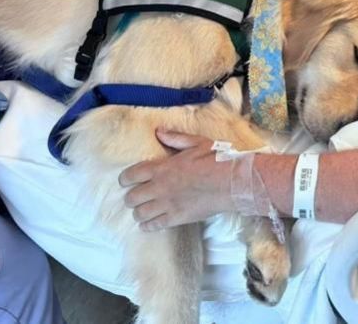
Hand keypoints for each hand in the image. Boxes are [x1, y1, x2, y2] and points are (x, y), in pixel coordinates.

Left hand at [119, 131, 270, 230]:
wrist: (232, 182)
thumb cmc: (217, 160)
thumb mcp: (197, 142)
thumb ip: (175, 138)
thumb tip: (159, 132)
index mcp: (162, 168)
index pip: (130, 175)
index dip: (124, 179)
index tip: (126, 181)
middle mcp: (160, 187)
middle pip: (131, 198)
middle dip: (131, 198)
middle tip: (137, 197)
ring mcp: (167, 204)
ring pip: (139, 214)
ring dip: (139, 212)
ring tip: (143, 211)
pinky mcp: (177, 218)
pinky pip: (154, 226)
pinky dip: (148, 226)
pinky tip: (150, 223)